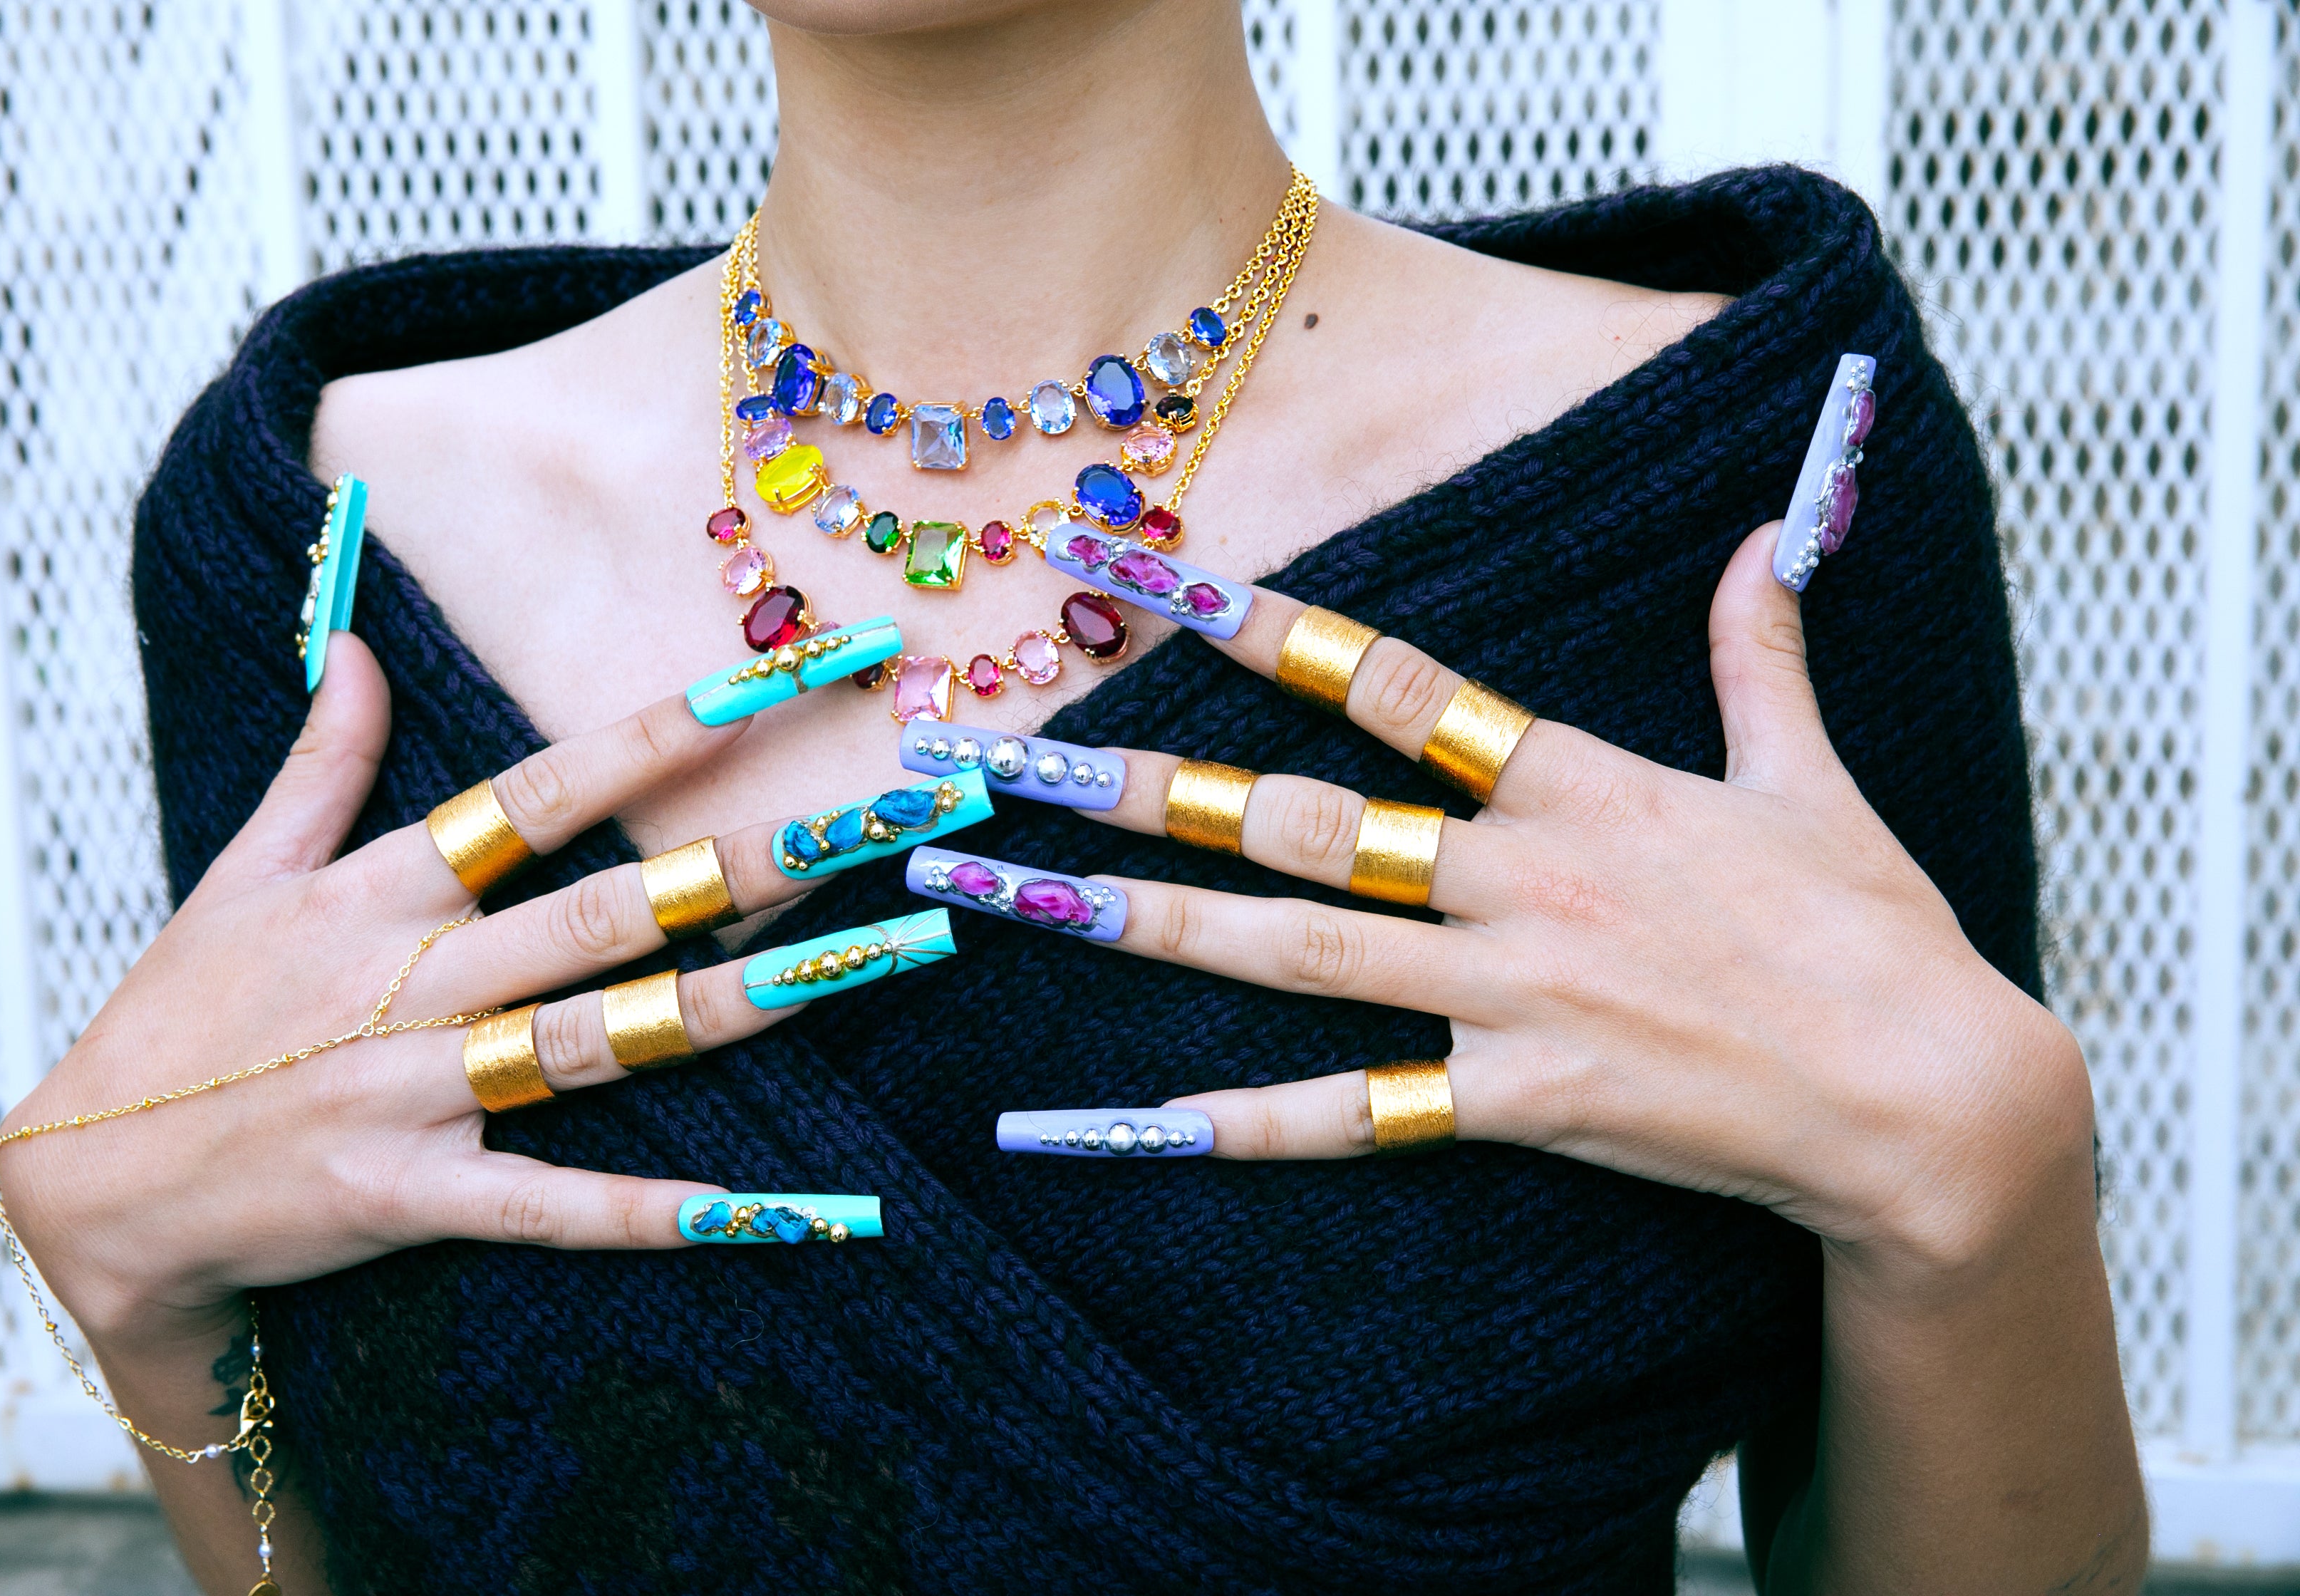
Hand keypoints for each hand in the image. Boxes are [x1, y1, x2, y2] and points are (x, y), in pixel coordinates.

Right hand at [0, 632, 887, 1360]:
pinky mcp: (414, 1194)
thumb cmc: (180, 1017)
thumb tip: (358, 642)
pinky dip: (661, 1212)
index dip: (666, 727)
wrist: (87, 1185)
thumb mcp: (239, 871)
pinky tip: (776, 1212)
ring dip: (753, 1000)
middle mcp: (418, 978)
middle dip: (760, 855)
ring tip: (880, 958)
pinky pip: (557, 1205)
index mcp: (385, 889)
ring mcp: (418, 1088)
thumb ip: (321, 760)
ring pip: (611, 1032)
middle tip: (891, 815)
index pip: (547, 787)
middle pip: (614, 903)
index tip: (778, 677)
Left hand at [991, 518, 2141, 1592]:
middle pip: (1295, 818)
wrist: (1931, 1099)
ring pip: (1291, 950)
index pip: (1389, 680)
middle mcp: (1518, 879)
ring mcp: (1508, 994)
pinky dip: (1244, 1125)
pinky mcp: (1521, 1102)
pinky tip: (1131, 1128)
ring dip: (1142, 921)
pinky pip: (1359, 1114)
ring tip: (1014, 899)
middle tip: (1001, 756)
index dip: (1259, 621)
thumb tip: (1768, 534)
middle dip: (1140, 782)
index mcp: (1577, 782)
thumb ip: (1761, 650)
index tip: (1146, 577)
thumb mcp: (1814, 773)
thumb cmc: (1872, 934)